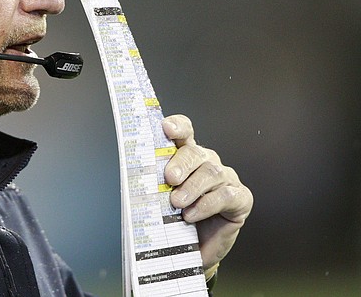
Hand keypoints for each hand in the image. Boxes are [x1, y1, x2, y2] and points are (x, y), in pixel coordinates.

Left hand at [162, 114, 252, 276]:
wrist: (193, 251)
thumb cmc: (176, 221)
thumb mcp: (161, 200)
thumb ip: (154, 185)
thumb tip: (137, 178)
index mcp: (186, 158)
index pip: (185, 133)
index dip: (177, 126)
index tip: (166, 128)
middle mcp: (207, 163)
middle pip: (196, 152)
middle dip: (181, 163)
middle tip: (169, 178)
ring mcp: (226, 179)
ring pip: (211, 172)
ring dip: (192, 187)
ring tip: (176, 203)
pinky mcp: (240, 198)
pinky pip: (226, 195)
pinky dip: (206, 205)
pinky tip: (192, 215)